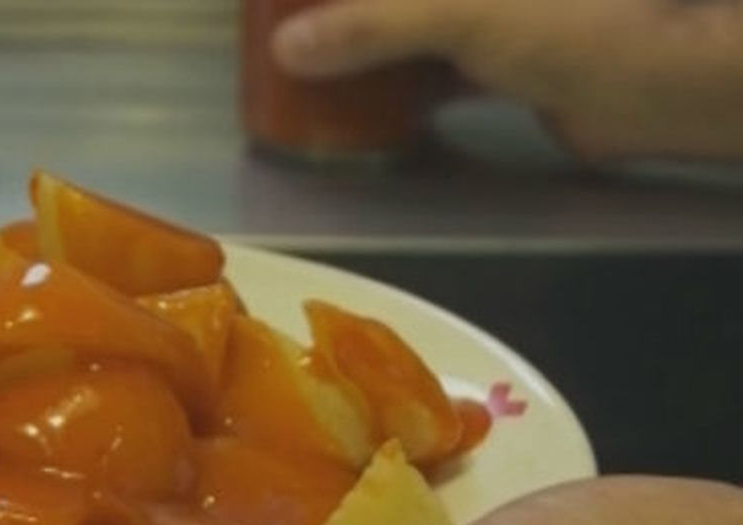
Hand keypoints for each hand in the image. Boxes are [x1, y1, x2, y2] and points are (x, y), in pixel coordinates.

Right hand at [270, 0, 742, 160]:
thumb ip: (369, 25)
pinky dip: (395, 82)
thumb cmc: (567, 17)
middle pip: (386, 1)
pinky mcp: (502, 57)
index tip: (277, 3)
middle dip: (334, 11)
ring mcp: (489, 12)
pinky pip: (431, 62)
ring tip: (301, 68)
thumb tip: (283, 49)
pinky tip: (358, 104)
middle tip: (278, 30)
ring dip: (359, 46)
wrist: (657, 82)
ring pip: (406, 23)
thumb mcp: (456, 11)